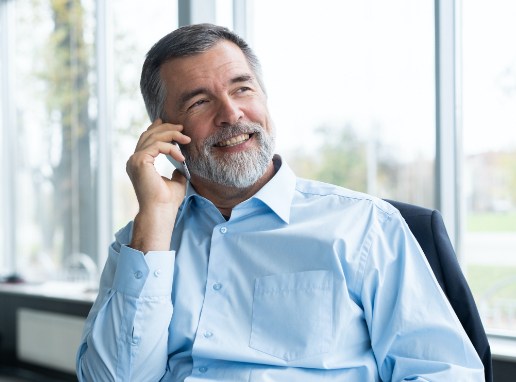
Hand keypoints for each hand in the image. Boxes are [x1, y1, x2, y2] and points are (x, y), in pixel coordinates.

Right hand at [126, 119, 190, 251]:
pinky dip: (171, 148)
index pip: (147, 140)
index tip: (174, 125)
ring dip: (172, 135)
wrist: (161, 211)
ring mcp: (135, 160)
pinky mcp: (140, 161)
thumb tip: (182, 164)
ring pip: (153, 137)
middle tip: (182, 128)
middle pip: (149, 135)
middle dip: (167, 128)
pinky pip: (157, 146)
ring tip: (187, 139)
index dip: (158, 129)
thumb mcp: (176, 181)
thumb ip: (176, 169)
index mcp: (139, 164)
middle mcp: (134, 160)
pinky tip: (181, 157)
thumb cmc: (167, 200)